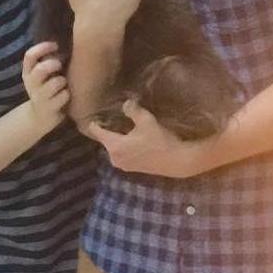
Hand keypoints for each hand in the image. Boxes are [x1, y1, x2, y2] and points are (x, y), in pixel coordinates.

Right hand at [22, 42, 68, 133]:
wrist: (39, 118)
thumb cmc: (45, 90)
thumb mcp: (40, 76)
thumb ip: (46, 61)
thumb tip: (63, 42)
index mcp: (27, 73)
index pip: (30, 56)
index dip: (43, 48)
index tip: (56, 45)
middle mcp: (31, 84)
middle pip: (41, 68)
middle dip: (54, 64)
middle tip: (60, 66)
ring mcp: (39, 97)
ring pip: (57, 82)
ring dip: (63, 81)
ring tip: (63, 85)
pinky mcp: (49, 109)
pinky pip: (64, 95)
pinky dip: (68, 94)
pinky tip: (65, 97)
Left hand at [86, 100, 212, 177]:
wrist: (178, 162)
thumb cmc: (160, 141)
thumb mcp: (146, 120)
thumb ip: (132, 110)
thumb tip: (125, 103)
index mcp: (114, 146)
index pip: (96, 131)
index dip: (95, 121)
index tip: (94, 111)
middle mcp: (114, 158)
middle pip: (105, 139)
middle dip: (108, 128)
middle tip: (110, 114)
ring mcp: (123, 165)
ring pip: (114, 146)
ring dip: (117, 136)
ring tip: (121, 123)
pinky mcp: (132, 168)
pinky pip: (121, 152)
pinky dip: (123, 144)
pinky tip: (131, 136)